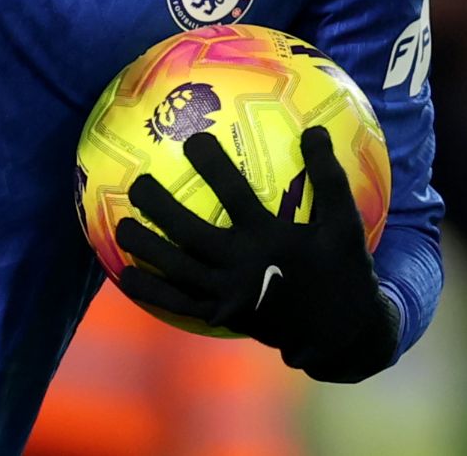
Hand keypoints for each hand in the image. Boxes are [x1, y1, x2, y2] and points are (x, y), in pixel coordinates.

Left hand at [116, 126, 400, 382]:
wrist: (340, 335)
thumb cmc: (343, 272)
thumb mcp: (346, 224)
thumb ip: (328, 177)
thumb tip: (316, 131)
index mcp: (270, 239)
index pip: (235, 195)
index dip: (213, 166)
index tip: (192, 140)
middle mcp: (243, 266)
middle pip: (190, 233)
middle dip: (160, 208)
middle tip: (137, 184)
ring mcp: (228, 295)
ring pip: (176, 270)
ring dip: (146, 247)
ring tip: (120, 226)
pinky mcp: (220, 316)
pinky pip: (177, 304)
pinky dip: (150, 290)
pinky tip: (125, 275)